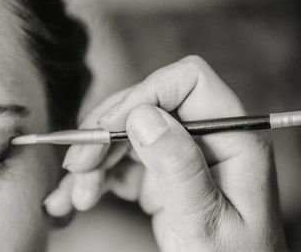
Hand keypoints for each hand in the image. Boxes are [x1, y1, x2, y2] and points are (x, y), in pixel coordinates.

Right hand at [44, 56, 287, 251]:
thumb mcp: (206, 223)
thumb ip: (179, 168)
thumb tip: (144, 116)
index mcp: (233, 138)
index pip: (188, 81)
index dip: (145, 94)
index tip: (109, 129)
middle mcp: (205, 137)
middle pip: (145, 104)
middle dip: (104, 133)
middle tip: (76, 166)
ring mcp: (180, 154)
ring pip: (123, 132)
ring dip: (91, 161)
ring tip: (74, 197)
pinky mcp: (158, 174)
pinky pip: (116, 162)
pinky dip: (91, 179)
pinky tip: (71, 200)